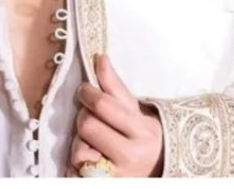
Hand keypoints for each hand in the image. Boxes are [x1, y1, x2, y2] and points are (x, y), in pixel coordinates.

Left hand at [68, 54, 164, 177]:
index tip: (86, 90)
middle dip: (84, 116)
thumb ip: (114, 86)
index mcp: (142, 131)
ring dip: (80, 141)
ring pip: (78, 149)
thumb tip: (100, 58)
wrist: (157, 167)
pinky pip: (76, 170)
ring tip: (93, 141)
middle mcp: (132, 156)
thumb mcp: (134, 110)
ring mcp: (117, 174)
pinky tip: (89, 157)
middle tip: (91, 116)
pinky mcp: (104, 184)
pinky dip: (77, 162)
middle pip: (87, 125)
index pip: (103, 105)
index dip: (87, 93)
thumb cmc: (141, 135)